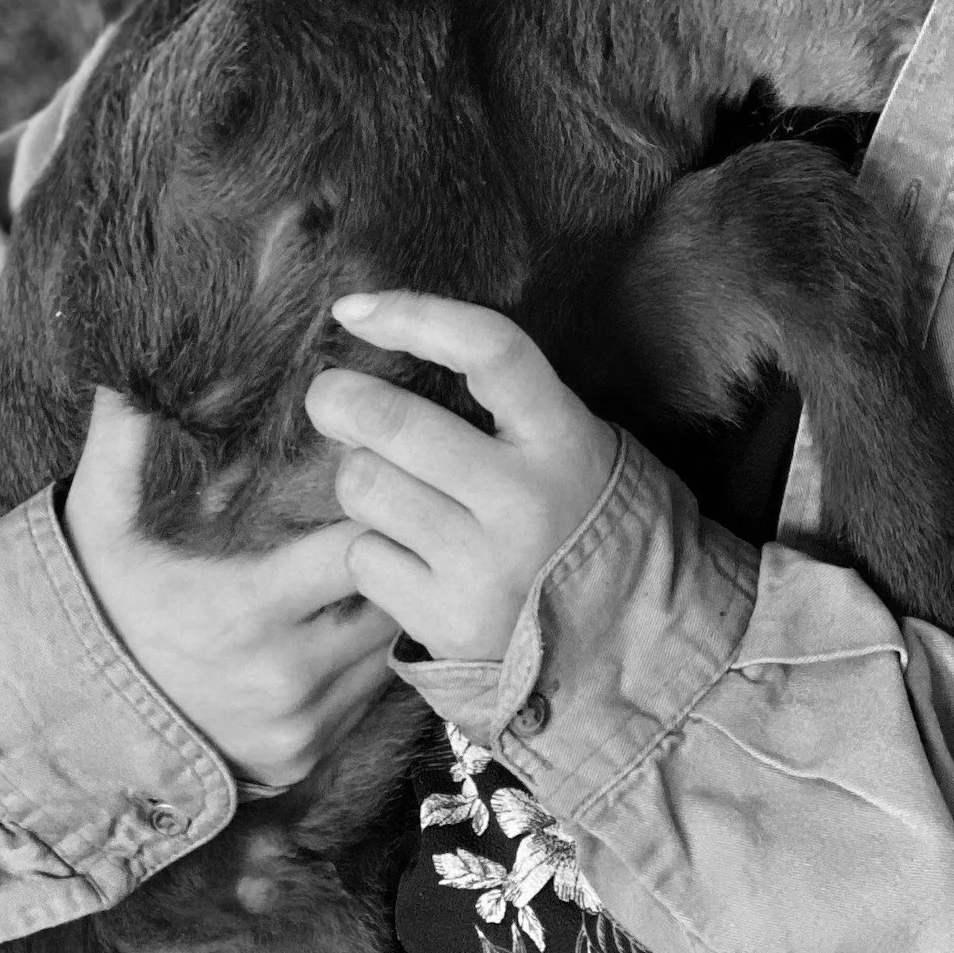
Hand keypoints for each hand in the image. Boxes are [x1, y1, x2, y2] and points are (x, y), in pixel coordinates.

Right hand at [60, 388, 402, 786]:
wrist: (63, 731)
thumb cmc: (92, 610)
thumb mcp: (98, 523)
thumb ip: (124, 441)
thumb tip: (139, 365)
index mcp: (246, 613)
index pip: (358, 549)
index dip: (371, 508)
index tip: (366, 476)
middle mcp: (285, 679)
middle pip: (389, 598)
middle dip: (389, 553)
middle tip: (382, 514)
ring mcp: (300, 727)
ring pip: (386, 649)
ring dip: (383, 606)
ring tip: (365, 562)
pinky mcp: (306, 760)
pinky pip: (366, 697)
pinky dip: (362, 659)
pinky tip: (338, 622)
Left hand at [307, 293, 618, 665]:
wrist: (623, 643)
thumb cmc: (581, 520)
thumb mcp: (574, 446)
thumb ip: (505, 403)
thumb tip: (392, 340)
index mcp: (566, 439)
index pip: (488, 348)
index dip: (415, 315)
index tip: (356, 309)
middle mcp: (526, 500)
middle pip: (393, 423)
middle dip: (339, 399)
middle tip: (330, 396)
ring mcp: (484, 565)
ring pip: (363, 486)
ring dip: (358, 476)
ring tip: (384, 484)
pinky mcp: (448, 620)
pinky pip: (363, 556)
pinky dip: (369, 546)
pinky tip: (406, 552)